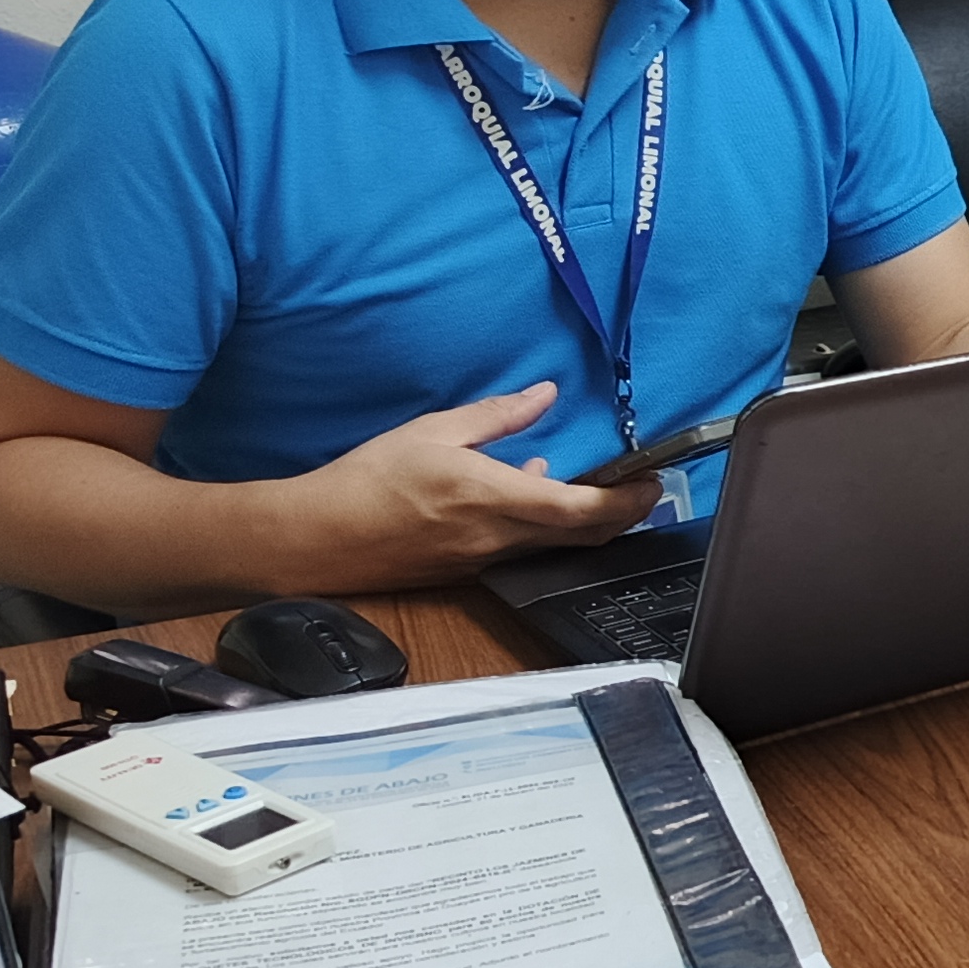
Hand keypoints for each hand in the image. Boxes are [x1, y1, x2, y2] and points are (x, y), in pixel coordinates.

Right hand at [285, 383, 661, 583]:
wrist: (318, 539)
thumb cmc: (368, 480)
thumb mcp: (433, 431)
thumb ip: (497, 416)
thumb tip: (544, 394)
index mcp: (490, 496)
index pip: (578, 508)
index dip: (625, 500)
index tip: (651, 481)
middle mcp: (495, 537)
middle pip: (582, 536)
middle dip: (623, 515)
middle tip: (643, 488)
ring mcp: (484, 561)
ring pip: (557, 547)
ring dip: (589, 524)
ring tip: (606, 491)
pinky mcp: (469, 573)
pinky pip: (524, 551)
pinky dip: (547, 530)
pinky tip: (537, 499)